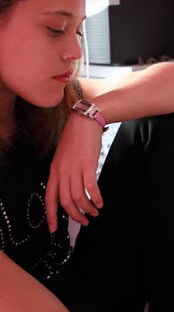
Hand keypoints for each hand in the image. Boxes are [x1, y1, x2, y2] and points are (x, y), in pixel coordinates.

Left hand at [45, 112, 103, 231]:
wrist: (84, 122)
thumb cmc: (74, 139)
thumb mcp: (62, 157)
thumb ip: (62, 173)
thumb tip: (67, 191)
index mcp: (54, 171)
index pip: (49, 198)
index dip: (51, 215)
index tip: (54, 229)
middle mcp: (62, 172)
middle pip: (65, 202)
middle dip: (75, 216)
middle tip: (84, 222)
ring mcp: (74, 168)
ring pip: (78, 197)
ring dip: (87, 209)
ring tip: (94, 212)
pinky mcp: (88, 165)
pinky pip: (91, 188)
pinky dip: (96, 198)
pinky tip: (100, 202)